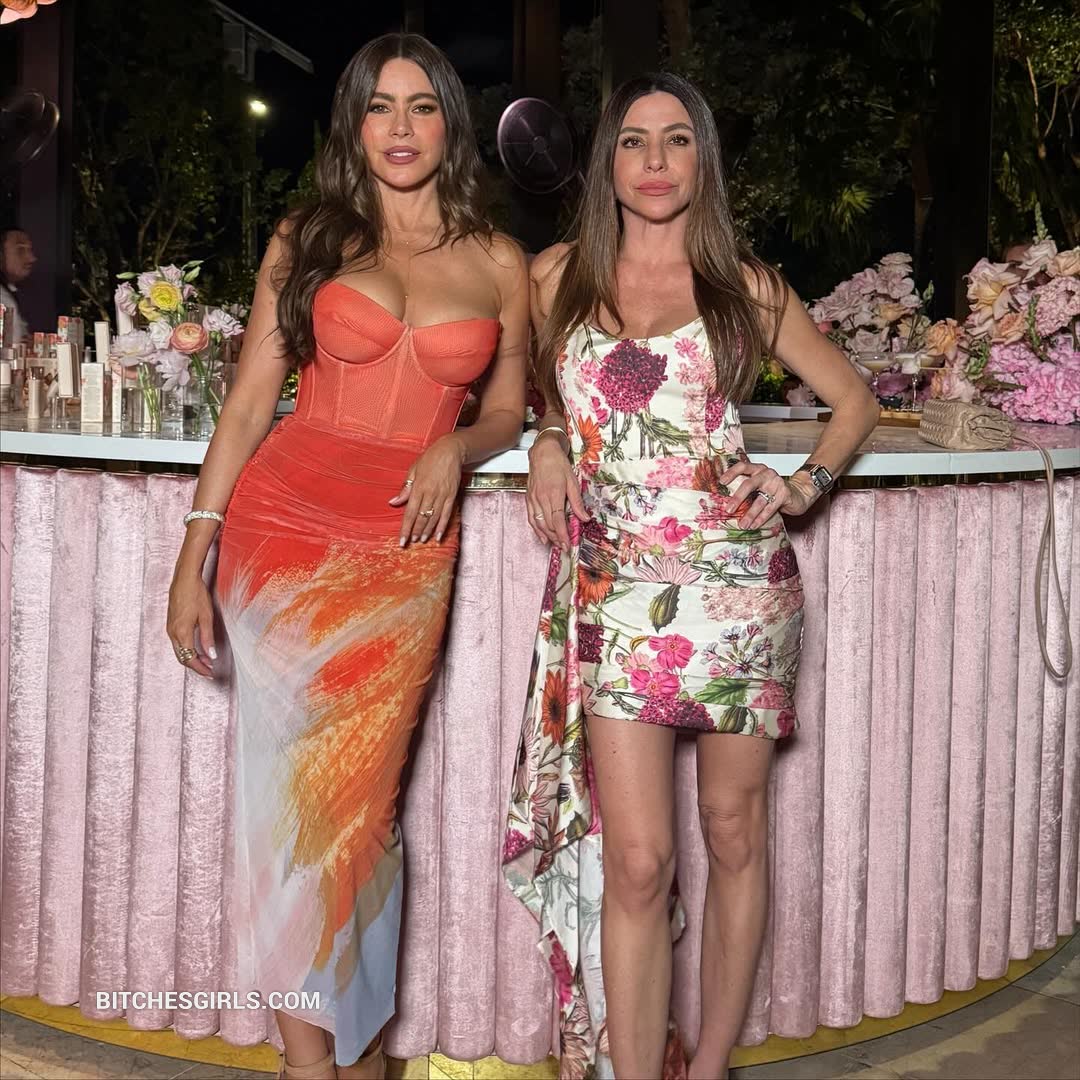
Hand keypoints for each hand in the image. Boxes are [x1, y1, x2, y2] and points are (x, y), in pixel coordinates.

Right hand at [166, 570, 216, 677]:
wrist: (184, 579)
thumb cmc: (196, 594)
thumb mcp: (206, 617)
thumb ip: (207, 638)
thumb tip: (212, 655)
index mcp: (182, 632)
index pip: (190, 658)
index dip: (200, 668)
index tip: (210, 673)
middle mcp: (173, 632)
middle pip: (182, 657)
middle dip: (196, 666)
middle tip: (209, 670)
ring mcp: (170, 628)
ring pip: (179, 651)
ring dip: (191, 658)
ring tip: (206, 660)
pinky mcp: (171, 623)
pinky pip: (177, 642)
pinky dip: (187, 649)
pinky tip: (197, 647)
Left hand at [389, 434, 465, 544]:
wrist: (451, 451)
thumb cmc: (430, 458)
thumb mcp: (413, 470)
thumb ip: (405, 488)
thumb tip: (393, 502)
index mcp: (418, 487)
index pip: (409, 513)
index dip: (405, 529)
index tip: (402, 540)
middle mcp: (430, 493)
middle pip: (421, 518)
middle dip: (416, 532)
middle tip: (412, 542)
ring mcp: (442, 495)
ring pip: (433, 518)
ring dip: (427, 531)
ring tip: (422, 540)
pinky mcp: (452, 496)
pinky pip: (447, 514)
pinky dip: (442, 526)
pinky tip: (438, 535)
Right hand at [526, 435, 589, 551]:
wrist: (543, 452)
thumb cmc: (558, 464)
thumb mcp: (573, 481)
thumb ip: (577, 502)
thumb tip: (584, 518)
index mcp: (554, 494)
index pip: (558, 520)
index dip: (562, 535)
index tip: (567, 545)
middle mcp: (541, 498)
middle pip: (548, 525)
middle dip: (556, 538)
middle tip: (565, 547)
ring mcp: (533, 499)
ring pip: (538, 523)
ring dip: (547, 536)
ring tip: (555, 544)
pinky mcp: (529, 498)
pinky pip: (531, 518)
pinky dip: (536, 529)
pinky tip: (542, 536)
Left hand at [717, 459, 818, 529]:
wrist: (799, 493)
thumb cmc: (774, 490)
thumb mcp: (759, 485)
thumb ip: (746, 489)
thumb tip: (725, 501)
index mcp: (758, 469)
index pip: (743, 466)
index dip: (731, 473)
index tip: (721, 482)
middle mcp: (767, 474)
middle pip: (749, 484)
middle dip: (737, 498)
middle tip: (729, 510)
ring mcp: (777, 483)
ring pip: (760, 500)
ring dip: (749, 514)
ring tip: (742, 524)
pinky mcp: (785, 494)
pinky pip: (770, 508)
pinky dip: (761, 518)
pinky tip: (754, 525)